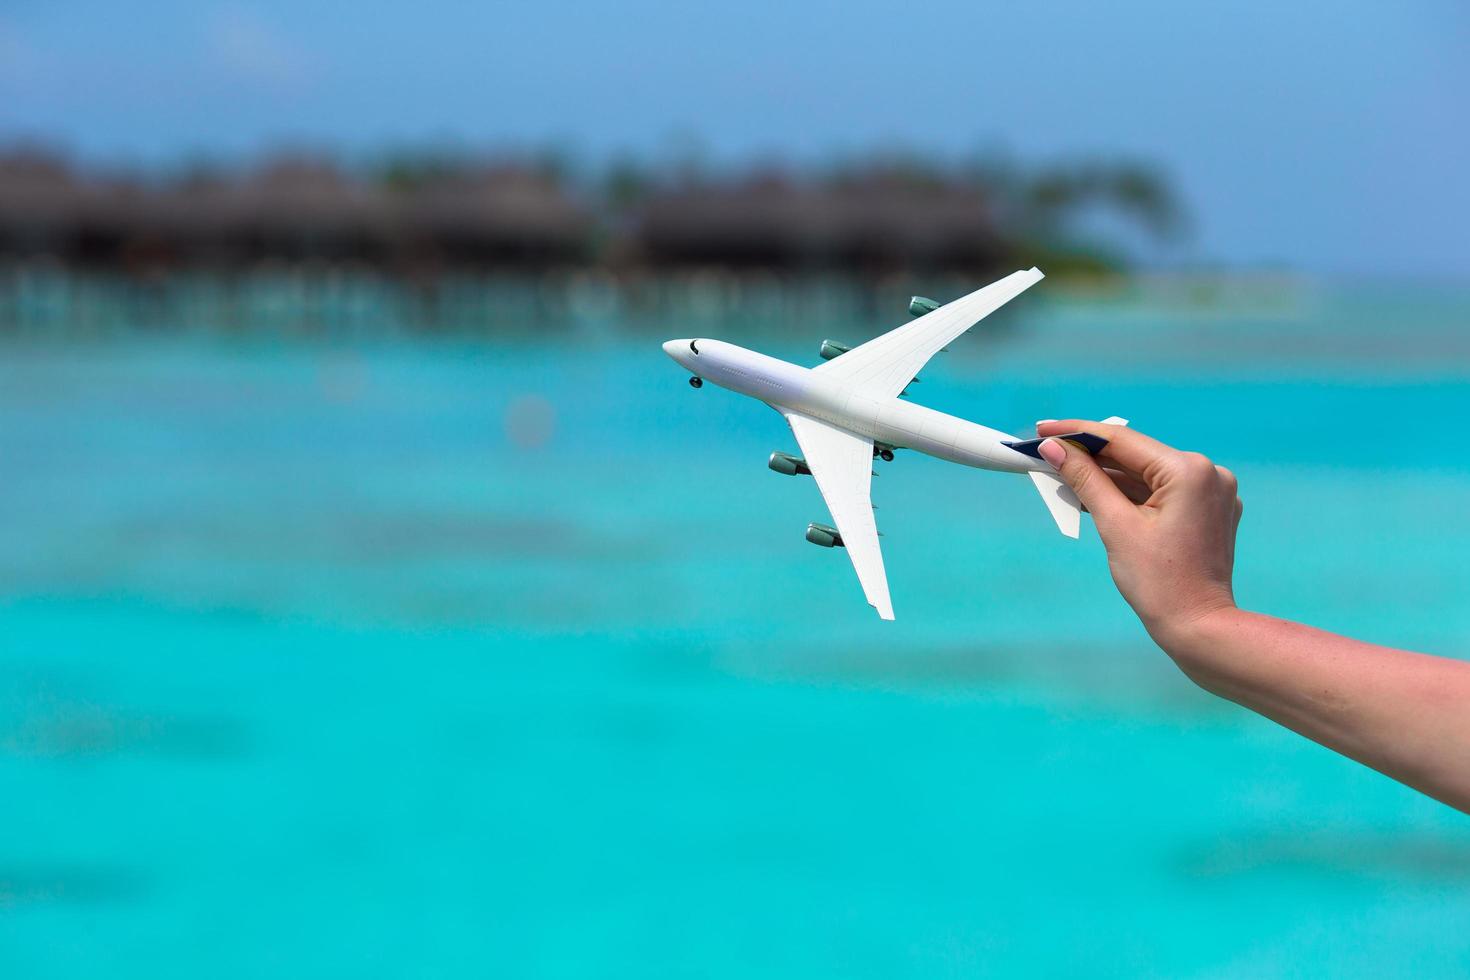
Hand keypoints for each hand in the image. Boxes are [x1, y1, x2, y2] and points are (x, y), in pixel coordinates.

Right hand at [1036, 420, 1242, 644]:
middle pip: (1136, 456)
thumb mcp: (1116, 526)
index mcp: (1189, 470)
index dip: (1077, 433)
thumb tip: (1055, 449)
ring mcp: (1212, 492)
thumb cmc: (1157, 582)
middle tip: (1048, 453)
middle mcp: (1208, 473)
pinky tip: (1096, 496)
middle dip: (1091, 457)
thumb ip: (1086, 480)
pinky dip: (1130, 494)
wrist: (1199, 627)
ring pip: (1147, 474)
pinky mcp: (1209, 510)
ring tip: (1064, 475)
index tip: (1042, 429)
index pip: (1123, 441)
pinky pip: (1162, 491)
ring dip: (1108, 476)